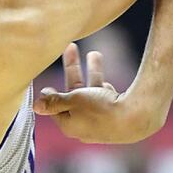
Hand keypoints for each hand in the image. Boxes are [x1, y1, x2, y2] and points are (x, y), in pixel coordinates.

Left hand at [33, 43, 157, 143]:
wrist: (137, 119)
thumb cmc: (101, 109)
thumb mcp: (73, 100)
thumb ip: (54, 101)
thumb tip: (35, 107)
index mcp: (69, 125)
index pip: (55, 108)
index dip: (51, 95)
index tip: (47, 85)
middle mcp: (83, 126)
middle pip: (74, 96)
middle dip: (73, 70)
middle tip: (71, 47)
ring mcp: (101, 122)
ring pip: (92, 93)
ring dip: (93, 72)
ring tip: (95, 53)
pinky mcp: (116, 117)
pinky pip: (105, 99)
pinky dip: (104, 87)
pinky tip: (107, 82)